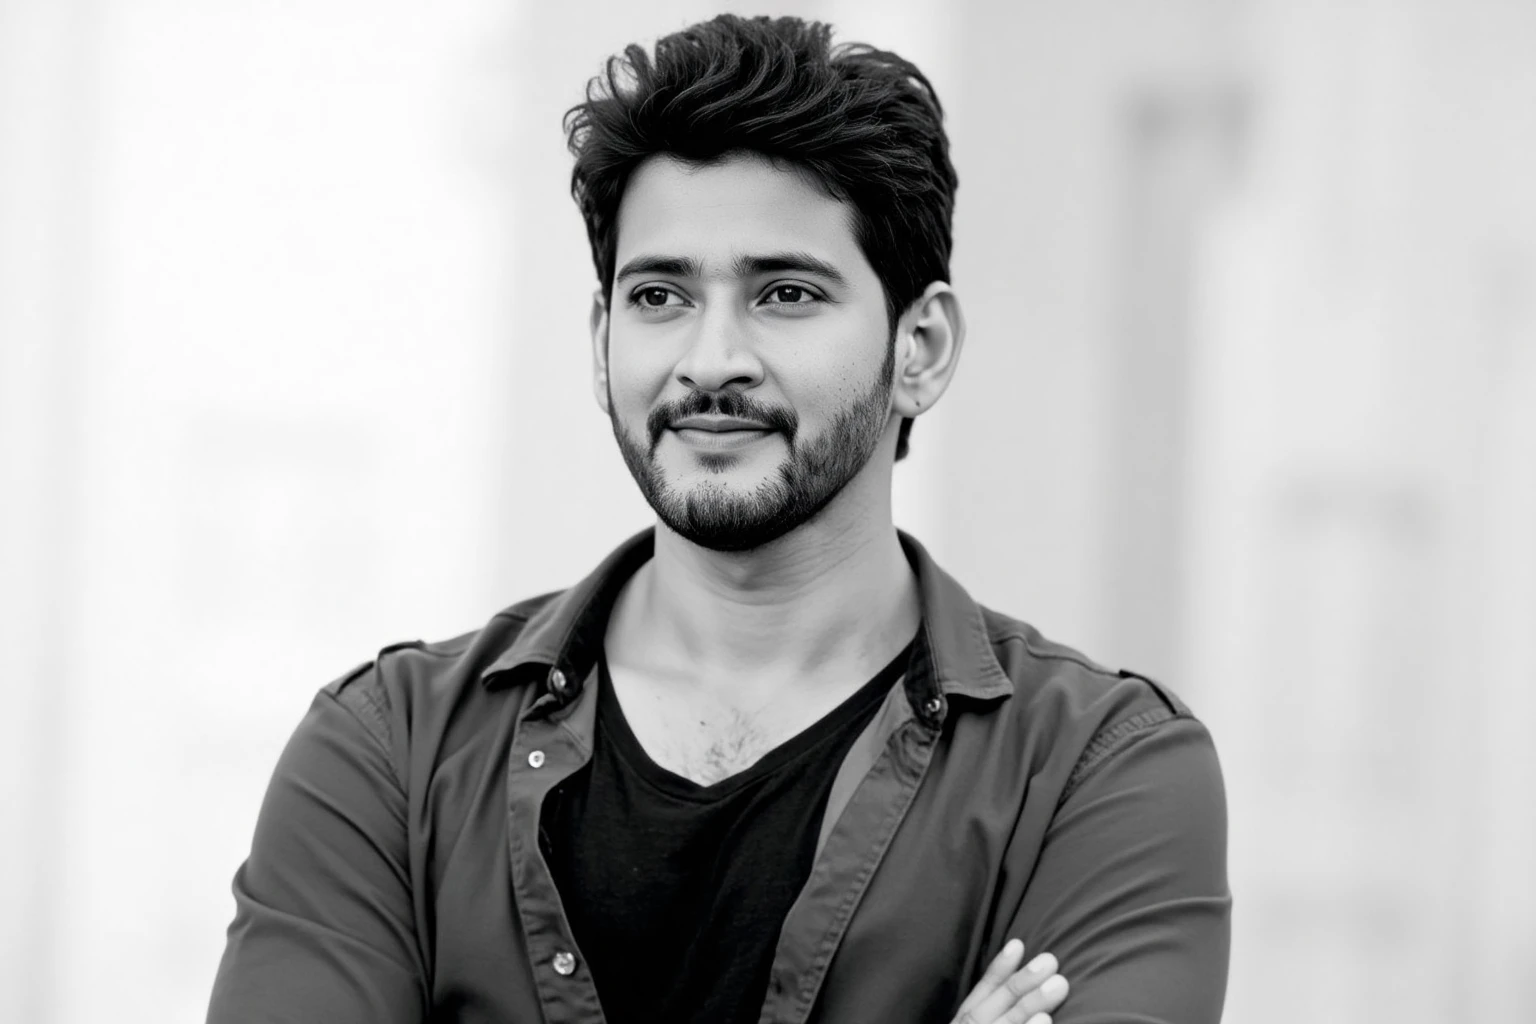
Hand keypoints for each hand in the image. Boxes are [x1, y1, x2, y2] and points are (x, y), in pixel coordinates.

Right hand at [950, 939, 1069, 1023]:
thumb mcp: (975, 1020)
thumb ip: (994, 1006)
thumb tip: (1023, 979)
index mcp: (966, 1019)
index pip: (983, 989)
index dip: (999, 967)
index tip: (1018, 944)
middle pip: (998, 1003)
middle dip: (1023, 980)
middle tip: (1050, 961)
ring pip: (1008, 1023)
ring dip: (1032, 1003)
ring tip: (1058, 986)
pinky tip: (1046, 1021)